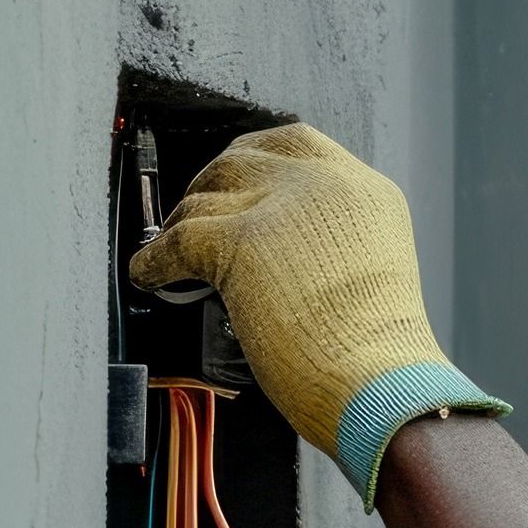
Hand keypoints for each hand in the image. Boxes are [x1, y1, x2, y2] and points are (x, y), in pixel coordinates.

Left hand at [128, 124, 508, 508]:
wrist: (377, 382)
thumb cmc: (373, 361)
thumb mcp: (365, 282)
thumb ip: (327, 256)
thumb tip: (280, 268)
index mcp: (364, 194)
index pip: (298, 146)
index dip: (255, 161)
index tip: (235, 183)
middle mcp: (327, 185)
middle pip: (246, 156)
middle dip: (210, 183)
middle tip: (191, 217)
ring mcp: (284, 206)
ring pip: (208, 192)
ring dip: (180, 223)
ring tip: (167, 254)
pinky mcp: (242, 239)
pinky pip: (178, 237)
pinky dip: (155, 259)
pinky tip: (149, 275)